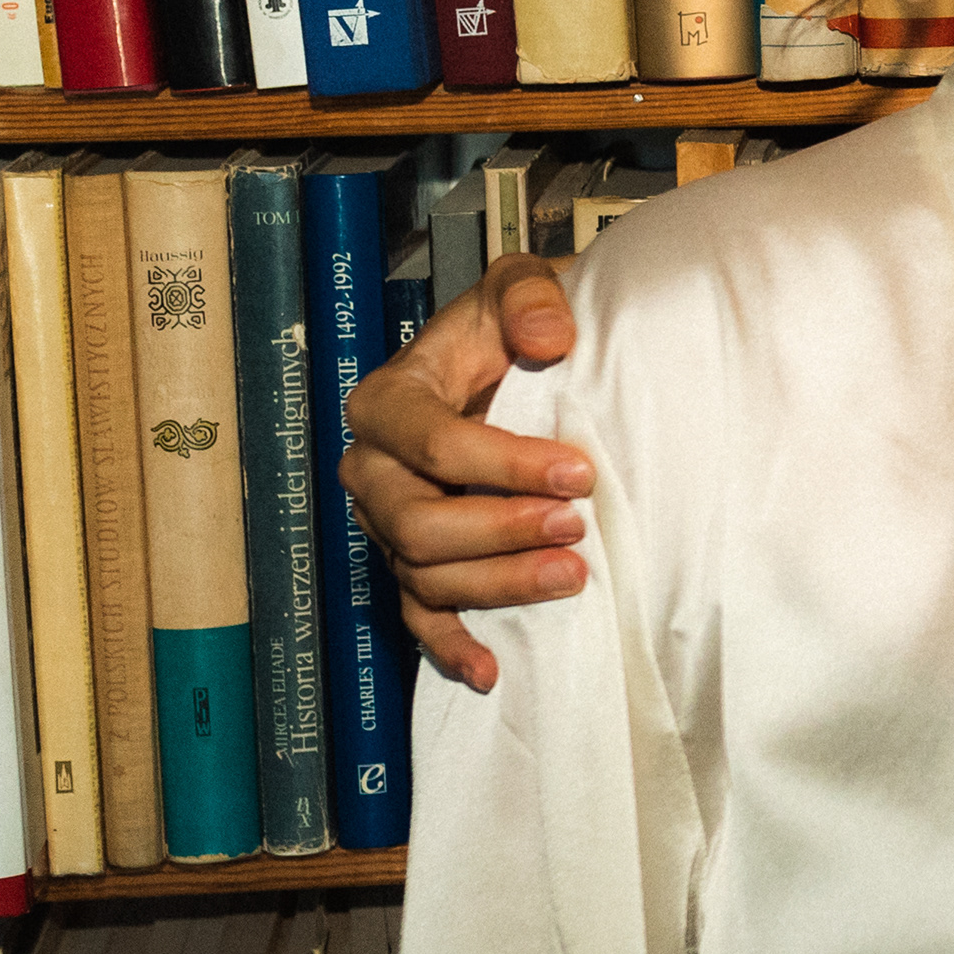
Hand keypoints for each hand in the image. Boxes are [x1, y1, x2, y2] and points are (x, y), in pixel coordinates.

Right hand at [339, 255, 590, 692]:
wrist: (517, 361)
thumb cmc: (513, 326)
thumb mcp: (522, 283)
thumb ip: (530, 296)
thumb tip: (548, 338)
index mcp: (389, 401)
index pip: (433, 444)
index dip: (505, 464)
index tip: (579, 471)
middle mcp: (374, 468)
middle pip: (420, 521)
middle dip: (503, 529)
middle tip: (578, 526)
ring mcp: (390, 523)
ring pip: (426, 574)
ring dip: (498, 584)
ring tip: (572, 576)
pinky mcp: (416, 562)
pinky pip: (419, 616)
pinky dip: (452, 647)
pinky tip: (492, 670)